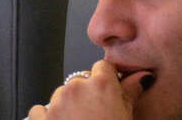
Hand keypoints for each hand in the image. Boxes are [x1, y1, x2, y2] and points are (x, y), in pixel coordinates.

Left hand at [28, 61, 147, 118]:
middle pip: (81, 80)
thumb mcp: (127, 114)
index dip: (106, 79)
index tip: (107, 91)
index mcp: (101, 83)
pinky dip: (46, 116)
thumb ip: (131, 90)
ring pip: (61, 94)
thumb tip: (142, 76)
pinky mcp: (40, 118)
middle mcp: (77, 87)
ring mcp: (56, 103)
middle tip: (94, 113)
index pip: (102, 66)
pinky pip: (39, 109)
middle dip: (86, 93)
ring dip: (67, 104)